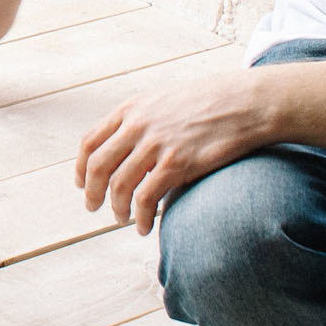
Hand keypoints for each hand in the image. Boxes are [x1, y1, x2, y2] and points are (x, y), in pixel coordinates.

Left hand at [75, 70, 274, 234]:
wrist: (244, 103)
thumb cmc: (209, 103)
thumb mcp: (164, 99)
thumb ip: (140, 119)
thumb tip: (125, 145)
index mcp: (131, 108)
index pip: (90, 141)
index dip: (81, 167)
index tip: (81, 183)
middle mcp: (137, 125)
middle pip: (98, 166)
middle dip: (91, 192)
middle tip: (93, 208)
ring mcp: (155, 144)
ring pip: (118, 186)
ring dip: (117, 209)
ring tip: (122, 220)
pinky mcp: (176, 164)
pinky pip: (145, 198)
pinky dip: (140, 217)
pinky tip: (144, 226)